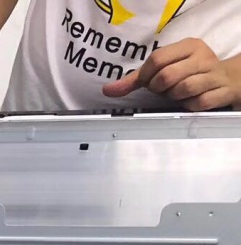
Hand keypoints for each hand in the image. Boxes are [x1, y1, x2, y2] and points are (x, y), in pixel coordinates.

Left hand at [103, 38, 240, 110]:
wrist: (228, 81)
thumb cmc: (189, 74)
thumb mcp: (166, 68)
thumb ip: (136, 79)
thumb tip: (107, 90)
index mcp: (189, 46)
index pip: (157, 59)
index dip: (145, 76)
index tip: (146, 83)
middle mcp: (203, 57)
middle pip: (167, 76)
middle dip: (158, 88)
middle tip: (163, 90)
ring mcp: (215, 75)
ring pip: (183, 89)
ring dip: (173, 97)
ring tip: (177, 94)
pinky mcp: (222, 92)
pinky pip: (199, 103)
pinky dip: (189, 106)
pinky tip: (190, 102)